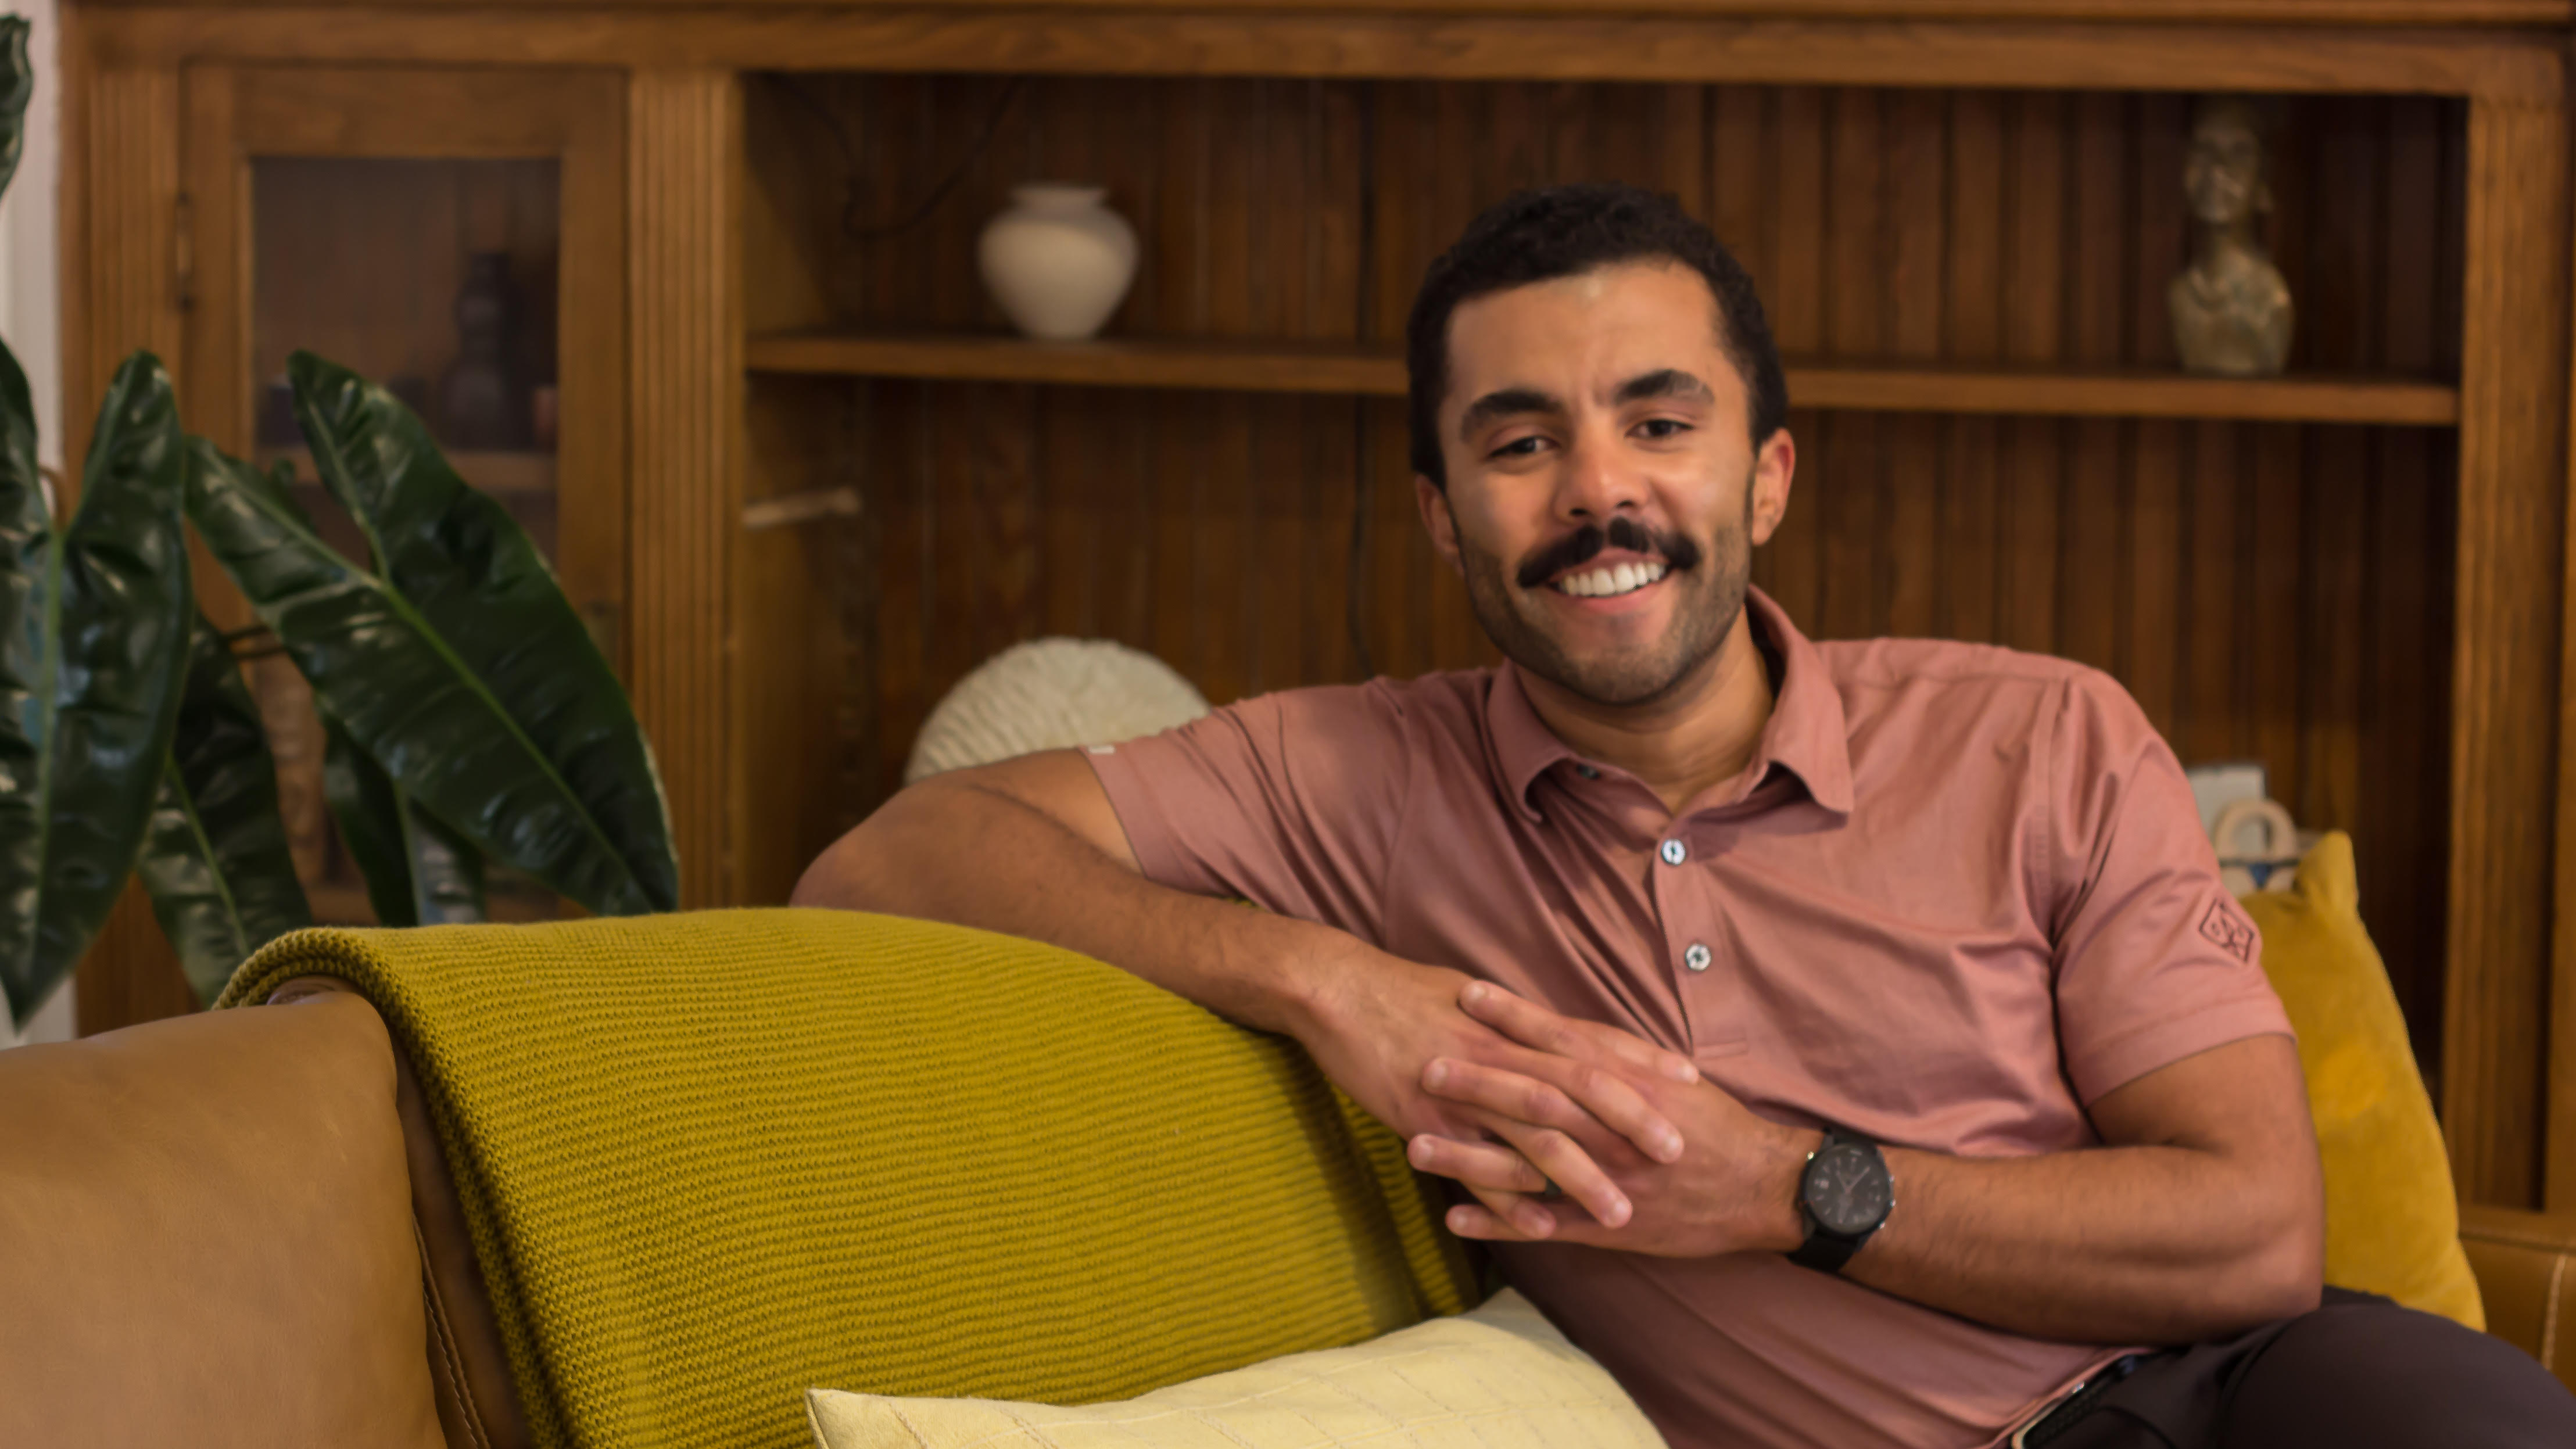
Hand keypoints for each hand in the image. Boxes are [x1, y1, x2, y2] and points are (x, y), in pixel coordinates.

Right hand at [1295, 951, 1699, 1232]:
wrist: (1336, 991)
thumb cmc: (1404, 992)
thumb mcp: (1472, 997)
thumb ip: (1519, 1023)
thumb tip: (1558, 1033)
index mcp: (1514, 1025)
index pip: (1593, 1042)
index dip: (1642, 1061)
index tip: (1691, 1079)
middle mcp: (1499, 1055)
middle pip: (1578, 1090)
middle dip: (1631, 1123)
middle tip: (1677, 1155)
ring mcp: (1463, 1090)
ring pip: (1534, 1137)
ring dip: (1581, 1177)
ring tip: (1621, 1212)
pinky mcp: (1426, 1120)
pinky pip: (1475, 1168)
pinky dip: (1510, 1202)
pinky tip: (1541, 1232)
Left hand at [1407, 982, 1814, 1255]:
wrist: (1764, 1187)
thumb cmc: (1717, 1126)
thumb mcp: (1671, 1077)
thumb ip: (1619, 1055)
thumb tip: (1569, 1030)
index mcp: (1626, 1085)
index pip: (1560, 1042)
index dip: (1512, 1018)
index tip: (1466, 995)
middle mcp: (1610, 1129)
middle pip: (1532, 1098)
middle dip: (1476, 1082)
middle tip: (1423, 1065)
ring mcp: (1604, 1179)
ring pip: (1526, 1165)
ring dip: (1467, 1157)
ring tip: (1413, 1147)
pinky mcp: (1605, 1225)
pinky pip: (1542, 1225)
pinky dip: (1497, 1222)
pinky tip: (1453, 1219)